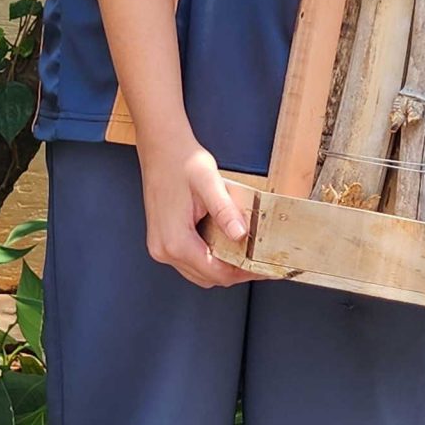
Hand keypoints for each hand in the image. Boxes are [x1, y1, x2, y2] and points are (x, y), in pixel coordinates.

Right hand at [141, 137, 255, 288]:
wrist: (160, 148)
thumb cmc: (180, 160)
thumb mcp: (209, 181)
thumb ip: (225, 210)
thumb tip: (241, 234)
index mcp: (175, 239)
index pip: (216, 272)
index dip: (243, 273)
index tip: (263, 268)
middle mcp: (164, 248)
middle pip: (208, 277)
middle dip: (236, 272)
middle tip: (259, 261)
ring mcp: (161, 246)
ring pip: (199, 272)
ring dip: (223, 267)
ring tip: (245, 254)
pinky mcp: (163, 240)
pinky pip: (190, 262)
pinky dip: (210, 259)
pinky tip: (224, 245)